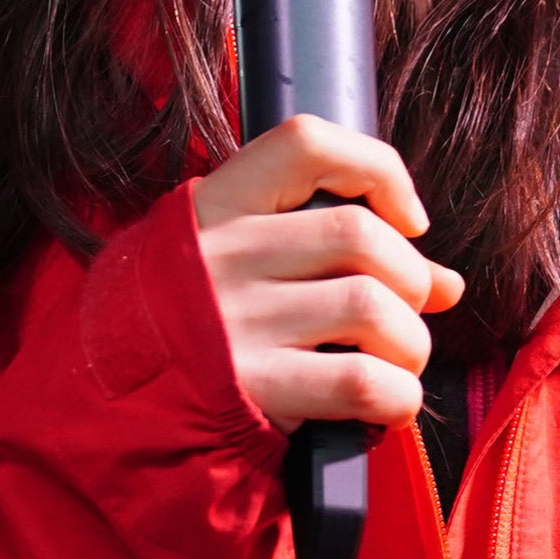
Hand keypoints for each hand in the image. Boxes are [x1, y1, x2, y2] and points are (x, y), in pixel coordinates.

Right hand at [191, 115, 463, 432]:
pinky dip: (398, 395)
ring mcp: (235, 323)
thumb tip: (448, 284)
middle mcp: (223, 256)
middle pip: (359, 235)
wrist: (111, 415)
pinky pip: (363, 382)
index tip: (408, 219)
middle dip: (410, 278)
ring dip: (410, 341)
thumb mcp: (239, 269)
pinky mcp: (253, 390)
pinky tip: (388, 405)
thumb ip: (335, 259)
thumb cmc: (195, 333)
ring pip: (372, 305)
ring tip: (397, 362)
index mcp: (215, 208)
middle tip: (403, 313)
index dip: (378, 169)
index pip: (306, 143)